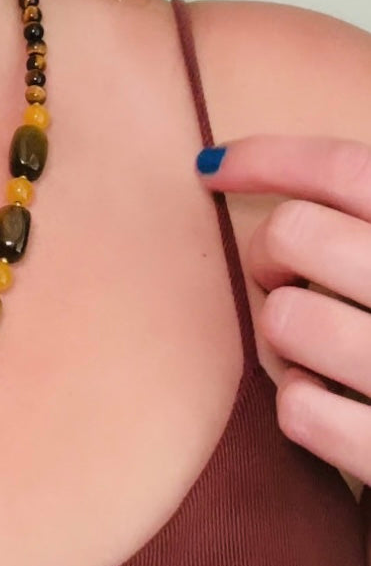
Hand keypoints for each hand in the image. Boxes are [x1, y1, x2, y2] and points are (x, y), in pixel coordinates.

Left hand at [198, 135, 370, 488]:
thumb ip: (362, 234)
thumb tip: (234, 172)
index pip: (355, 171)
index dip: (272, 156)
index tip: (210, 167)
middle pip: (298, 234)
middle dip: (269, 256)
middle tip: (286, 284)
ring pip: (284, 319)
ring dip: (285, 340)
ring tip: (322, 357)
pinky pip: (299, 408)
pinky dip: (301, 407)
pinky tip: (332, 409)